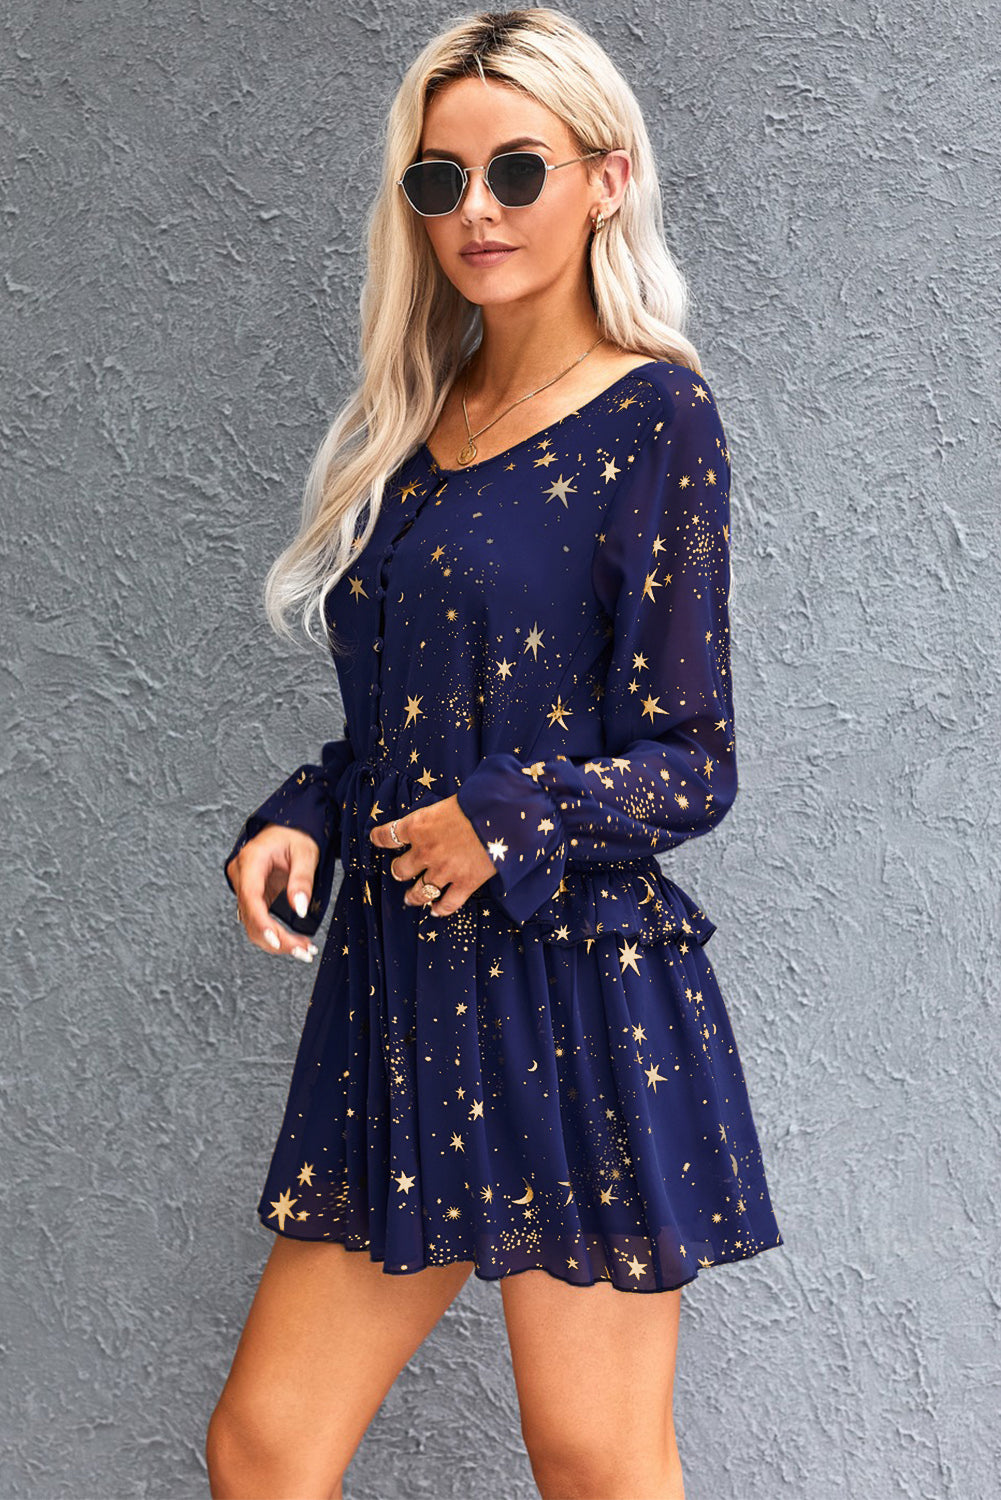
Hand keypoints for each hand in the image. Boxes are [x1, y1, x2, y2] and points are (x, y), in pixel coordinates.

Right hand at [226, 824, 320, 961]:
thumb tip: (299, 909)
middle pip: (251, 917)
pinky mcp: (252, 896)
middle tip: (305, 952)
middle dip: (276, 940)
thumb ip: (302, 880)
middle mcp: (241, 875)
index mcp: (251, 860)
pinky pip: (258, 920)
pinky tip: (294, 943)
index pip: (251, 897)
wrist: (288, 827)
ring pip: (252, 924)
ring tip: (304, 950)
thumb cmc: (296, 835)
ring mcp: (244, 886)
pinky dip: (275, 934)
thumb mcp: (306, 853)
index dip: (262, 923)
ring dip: (276, 942)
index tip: (278, 942)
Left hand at [369, 794, 496, 916]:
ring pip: (419, 892)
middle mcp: (425, 851)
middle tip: (401, 871)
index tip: (375, 838)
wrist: (502, 816)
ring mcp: (443, 871)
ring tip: (411, 898)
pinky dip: (440, 909)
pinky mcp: (463, 883)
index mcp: (417, 826)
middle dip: (399, 870)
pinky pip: (446, 904)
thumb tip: (438, 820)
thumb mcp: (447, 803)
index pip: (388, 835)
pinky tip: (436, 910)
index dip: (379, 838)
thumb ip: (435, 817)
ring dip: (413, 896)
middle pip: (401, 869)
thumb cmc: (477, 802)